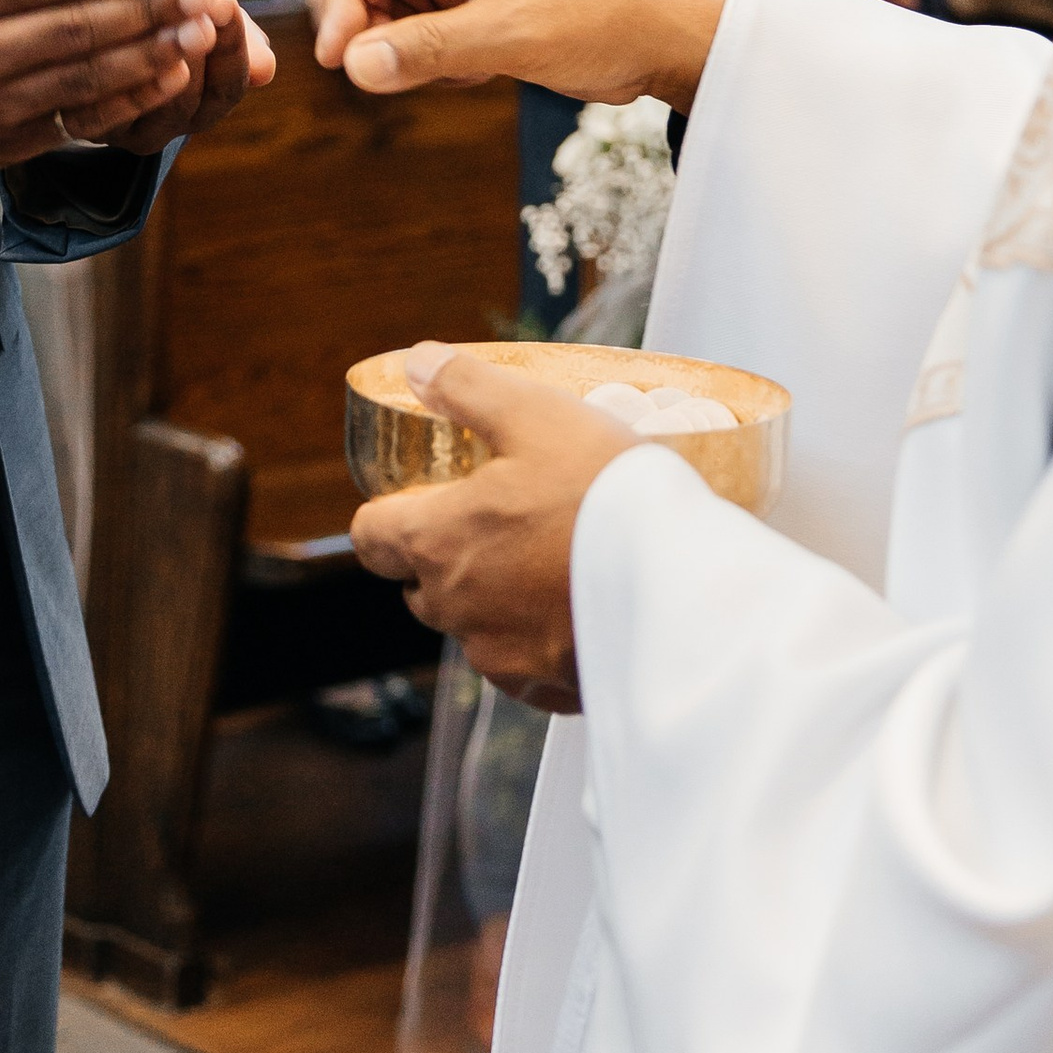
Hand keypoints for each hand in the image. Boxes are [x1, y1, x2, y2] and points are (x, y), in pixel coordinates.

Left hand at [103, 0, 276, 154]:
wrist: (109, 17)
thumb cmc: (172, 16)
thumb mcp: (209, 21)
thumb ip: (237, 39)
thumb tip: (264, 68)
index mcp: (204, 107)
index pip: (227, 87)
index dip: (231, 46)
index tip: (224, 2)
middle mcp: (164, 128)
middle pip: (189, 101)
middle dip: (191, 47)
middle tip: (190, 4)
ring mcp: (122, 129)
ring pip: (143, 100)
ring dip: (152, 51)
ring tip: (155, 7)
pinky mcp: (82, 119)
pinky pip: (97, 101)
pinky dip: (110, 62)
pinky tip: (116, 21)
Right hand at [313, 0, 725, 112]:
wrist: (672, 39)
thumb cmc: (605, 18)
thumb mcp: (514, 35)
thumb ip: (430, 49)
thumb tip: (353, 66)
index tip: (336, 57)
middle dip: (367, 24)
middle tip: (372, 74)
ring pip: (397, 7)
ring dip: (401, 47)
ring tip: (447, 74)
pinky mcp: (484, 8)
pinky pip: (428, 32)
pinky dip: (431, 60)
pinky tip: (473, 76)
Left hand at [352, 344, 637, 709]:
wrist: (681, 587)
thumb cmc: (603, 493)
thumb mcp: (535, 413)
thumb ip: (466, 388)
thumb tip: (417, 364)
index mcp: (437, 543)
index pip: (372, 536)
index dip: (387, 513)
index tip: (420, 495)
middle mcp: (455, 609)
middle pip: (420, 584)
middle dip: (445, 553)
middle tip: (499, 517)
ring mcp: (501, 656)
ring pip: (473, 624)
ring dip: (493, 597)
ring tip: (547, 558)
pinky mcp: (548, 688)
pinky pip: (525, 663)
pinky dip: (539, 637)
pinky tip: (578, 606)